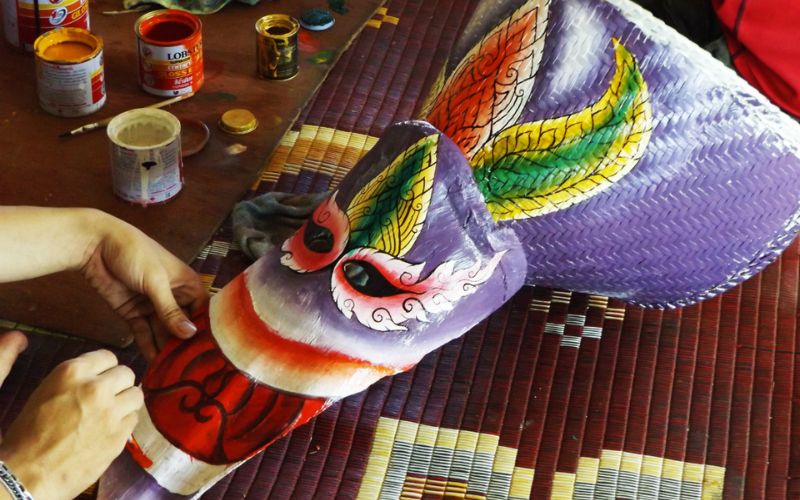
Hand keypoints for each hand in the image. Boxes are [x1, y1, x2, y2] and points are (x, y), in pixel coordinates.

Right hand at [0, 349, 142, 499]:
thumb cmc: (29, 434)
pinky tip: (110, 429)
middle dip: (119, 383)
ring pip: (136, 395)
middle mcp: (96, 388)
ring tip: (113, 411)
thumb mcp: (45, 392)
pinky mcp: (120, 435)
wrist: (28, 474)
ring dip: (126, 401)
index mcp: (72, 373)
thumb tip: (97, 374)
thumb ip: (75, 379)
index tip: (103, 376)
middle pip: (126, 373)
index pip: (107, 356)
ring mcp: (111, 412)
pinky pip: (134, 418)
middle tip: (109, 395)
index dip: (105, 368)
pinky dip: (125, 422)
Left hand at [79, 211, 206, 359]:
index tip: (211, 356)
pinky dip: (148, 348)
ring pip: (163, 334)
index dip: (206, 332)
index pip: (203, 313)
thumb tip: (190, 335)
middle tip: (192, 372)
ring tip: (174, 374)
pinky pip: (144, 334)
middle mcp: (174, 298)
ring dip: (167, 351)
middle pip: (183, 327)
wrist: (95, 245)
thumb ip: (170, 310)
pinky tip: (155, 366)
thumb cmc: (134, 253)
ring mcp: (153, 307)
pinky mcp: (134, 314)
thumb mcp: (155, 281)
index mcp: (187, 285)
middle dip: (186, 346)